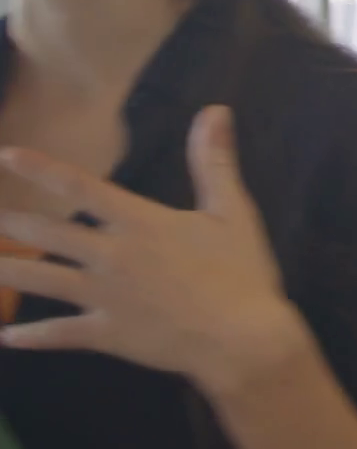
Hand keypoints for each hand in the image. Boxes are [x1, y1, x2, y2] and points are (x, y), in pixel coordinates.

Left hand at [0, 106, 310, 398]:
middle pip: (48, 234)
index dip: (41, 169)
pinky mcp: (106, 334)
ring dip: (6, 270)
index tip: (6, 155)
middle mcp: (111, 256)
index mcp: (139, 222)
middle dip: (10, 222)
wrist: (241, 338)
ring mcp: (103, 297)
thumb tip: (214, 110)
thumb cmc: (241, 272)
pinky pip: (60, 334)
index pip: (81, 187)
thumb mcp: (233, 211)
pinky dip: (31, 336)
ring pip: (41, 280)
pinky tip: (8, 337)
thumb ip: (214, 162)